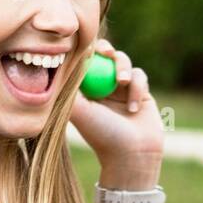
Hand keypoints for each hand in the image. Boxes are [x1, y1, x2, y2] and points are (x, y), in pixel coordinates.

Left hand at [69, 37, 163, 165]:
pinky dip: (137, 87)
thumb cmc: (102, 135)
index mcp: (85, 92)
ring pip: (124, 61)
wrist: (133, 155)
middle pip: (103, 56)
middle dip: (105, 50)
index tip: (86, 47)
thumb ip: (69, 87)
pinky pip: (139, 75)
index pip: (83, 63)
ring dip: (123, 68)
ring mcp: (122, 90)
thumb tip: (62, 61)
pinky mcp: (141, 93)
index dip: (85, 51)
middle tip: (106, 53)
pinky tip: (133, 106)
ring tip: (122, 82)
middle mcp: (102, 88)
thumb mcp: (79, 111)